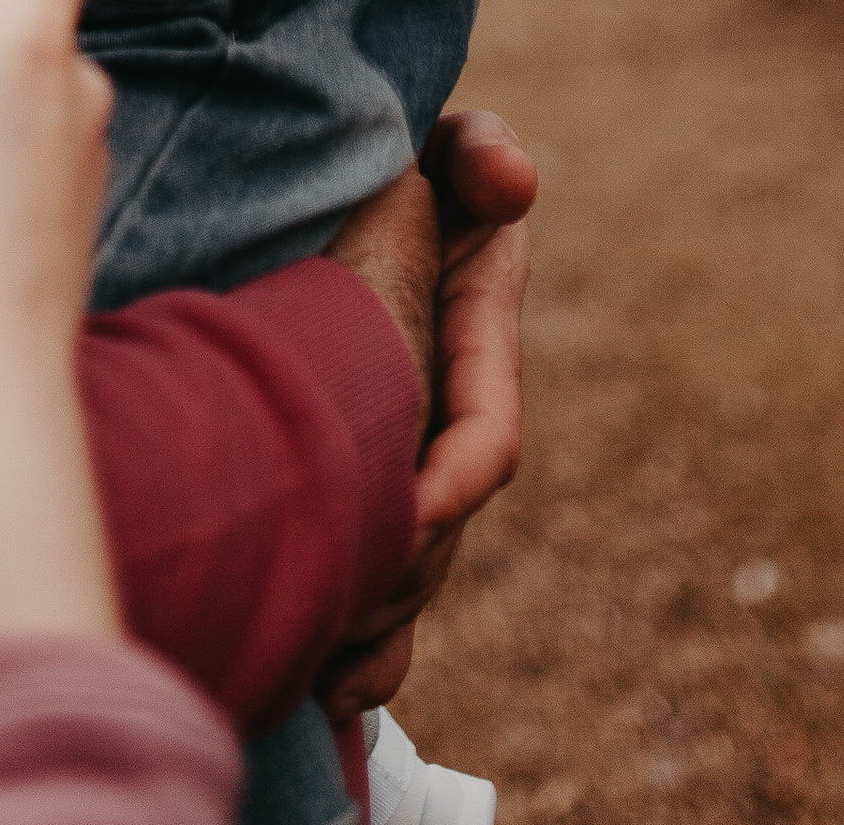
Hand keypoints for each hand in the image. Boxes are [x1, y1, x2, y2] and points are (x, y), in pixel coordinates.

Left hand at [316, 104, 536, 717]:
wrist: (351, 199)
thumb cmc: (401, 164)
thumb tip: (513, 181)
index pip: (486, 439)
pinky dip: (368, 648)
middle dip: (403, 571)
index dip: (452, 479)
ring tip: (330, 668)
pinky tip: (334, 693)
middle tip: (342, 607)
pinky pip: (382, 586)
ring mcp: (408, 458)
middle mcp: (448, 417)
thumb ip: (478, 154)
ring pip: (413, 567)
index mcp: (476, 348)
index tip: (408, 509)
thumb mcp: (442, 150)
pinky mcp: (365, 488)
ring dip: (380, 621)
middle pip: (443, 526)